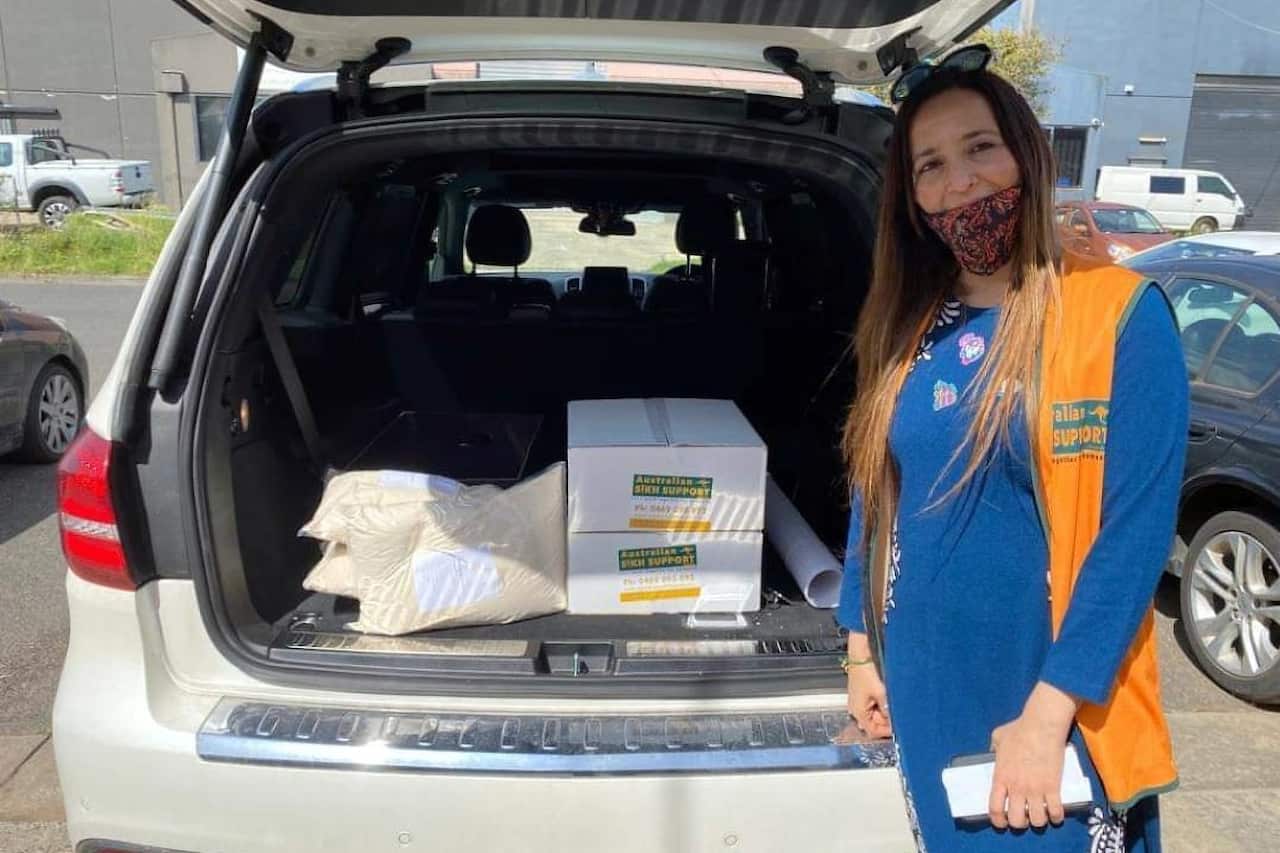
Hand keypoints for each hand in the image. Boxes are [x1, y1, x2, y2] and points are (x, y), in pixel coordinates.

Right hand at [845, 633, 891, 737]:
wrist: (861, 653)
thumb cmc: (866, 670)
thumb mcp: (881, 693)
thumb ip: (888, 710)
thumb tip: (895, 722)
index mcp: (858, 712)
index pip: (874, 731)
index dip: (887, 731)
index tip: (898, 727)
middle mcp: (855, 709)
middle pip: (875, 724)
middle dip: (886, 719)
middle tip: (895, 710)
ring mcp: (858, 702)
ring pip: (876, 714)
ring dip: (885, 710)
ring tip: (889, 698)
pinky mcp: (862, 694)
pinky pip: (874, 705)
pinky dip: (881, 703)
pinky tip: (885, 694)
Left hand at [988, 682, 1079, 829]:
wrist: (1042, 724)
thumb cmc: (1018, 729)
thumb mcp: (997, 737)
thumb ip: (992, 748)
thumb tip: (992, 753)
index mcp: (1001, 777)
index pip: (995, 809)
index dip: (998, 821)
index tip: (1002, 822)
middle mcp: (1017, 787)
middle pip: (1016, 820)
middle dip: (1020, 823)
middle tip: (1024, 817)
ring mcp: (1036, 789)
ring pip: (1037, 820)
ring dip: (1039, 821)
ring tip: (1040, 815)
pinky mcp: (1054, 787)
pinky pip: (1057, 812)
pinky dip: (1057, 817)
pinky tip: (1056, 813)